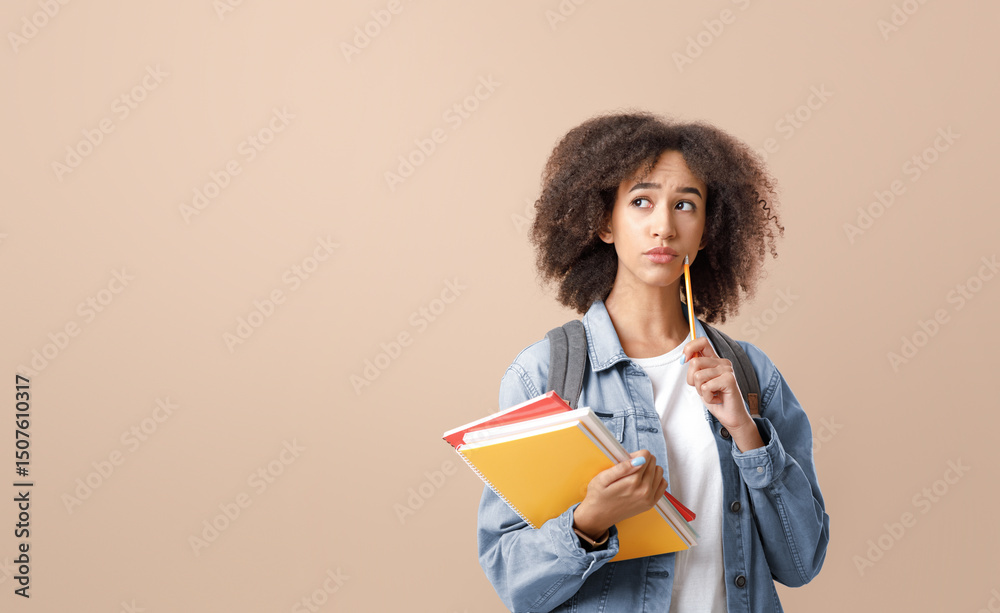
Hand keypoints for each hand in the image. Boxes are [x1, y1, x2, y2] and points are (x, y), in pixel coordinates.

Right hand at [572, 450, 667, 539]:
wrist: (599, 516)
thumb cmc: (598, 495)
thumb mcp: (602, 478)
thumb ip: (622, 468)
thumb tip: (639, 459)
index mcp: (632, 482)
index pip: (645, 456)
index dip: (636, 454)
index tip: (627, 459)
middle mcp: (644, 490)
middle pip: (653, 462)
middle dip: (642, 461)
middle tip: (629, 468)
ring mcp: (649, 498)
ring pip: (659, 472)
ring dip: (650, 469)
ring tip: (636, 474)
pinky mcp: (651, 503)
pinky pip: (663, 484)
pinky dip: (656, 479)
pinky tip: (644, 481)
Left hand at [682, 337, 763, 451]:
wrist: (730, 416)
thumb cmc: (715, 398)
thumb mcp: (701, 381)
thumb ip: (695, 368)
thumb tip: (685, 358)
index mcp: (715, 360)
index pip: (702, 341)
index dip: (689, 348)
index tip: (684, 360)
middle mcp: (722, 362)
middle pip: (695, 362)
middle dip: (692, 380)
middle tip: (703, 389)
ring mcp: (727, 370)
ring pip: (698, 376)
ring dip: (701, 390)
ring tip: (712, 394)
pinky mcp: (729, 380)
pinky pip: (706, 387)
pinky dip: (708, 397)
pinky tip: (717, 399)